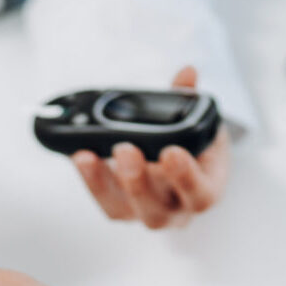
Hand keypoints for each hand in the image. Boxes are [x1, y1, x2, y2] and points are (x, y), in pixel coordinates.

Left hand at [70, 65, 228, 228]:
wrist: (184, 167)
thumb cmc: (195, 148)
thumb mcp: (202, 123)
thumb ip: (192, 99)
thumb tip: (187, 74)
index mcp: (205, 190)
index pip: (201, 194)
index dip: (185, 177)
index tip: (171, 152)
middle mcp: (176, 209)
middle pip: (158, 211)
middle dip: (138, 181)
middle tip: (125, 149)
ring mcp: (145, 211)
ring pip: (123, 210)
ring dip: (103, 183)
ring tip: (89, 156)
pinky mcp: (120, 208)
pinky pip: (102, 199)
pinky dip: (89, 178)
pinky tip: (80, 156)